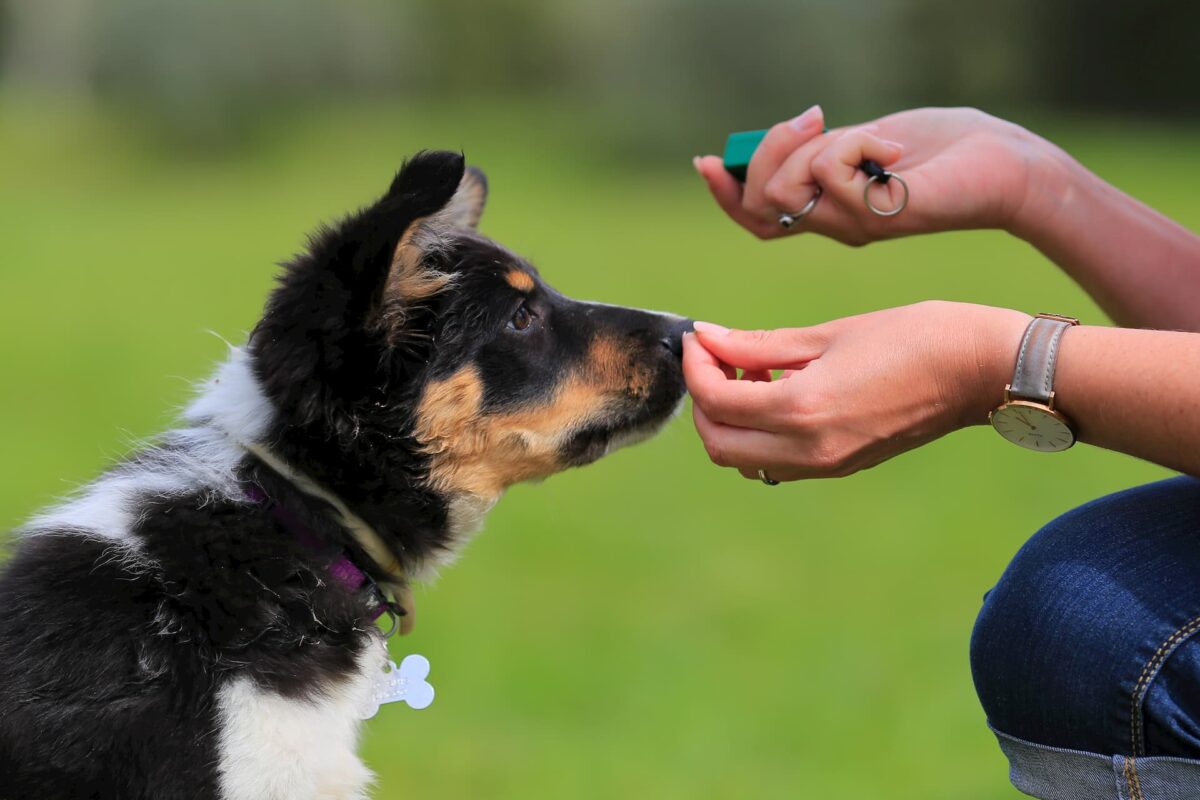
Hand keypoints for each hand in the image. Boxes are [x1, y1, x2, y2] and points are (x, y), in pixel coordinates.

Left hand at [682, 301, 1030, 480]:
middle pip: (718, 444)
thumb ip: (760, 344)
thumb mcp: (830, 334)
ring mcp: (826, 465)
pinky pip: (776, 462)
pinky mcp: (841, 466)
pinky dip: (758, 432)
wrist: (983, 371)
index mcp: (803, 410)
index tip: (699, 336)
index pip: (716, 401)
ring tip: (751, 372)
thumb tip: (707, 338)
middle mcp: (809, 450)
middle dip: (705, 400)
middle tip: (717, 357)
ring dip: (730, 420)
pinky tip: (778, 391)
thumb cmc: (915, 337)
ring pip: (743, 459)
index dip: (696, 366)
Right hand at [694, 107, 1054, 243]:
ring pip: (786, 190)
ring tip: (864, 138)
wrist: (1003, 165)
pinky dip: (859, 143)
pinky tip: (895, 151)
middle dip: (770, 150)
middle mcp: (833, 226)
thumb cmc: (941, 151)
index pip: (754, 218)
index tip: (707, 161)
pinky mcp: (876, 216)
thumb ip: (822, 148)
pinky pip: (833, 172)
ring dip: (814, 148)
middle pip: (760, 201)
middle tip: (814, 120)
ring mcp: (853, 225)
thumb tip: (782, 137)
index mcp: (826, 210)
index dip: (725, 194)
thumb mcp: (864, 141)